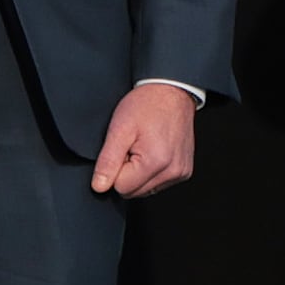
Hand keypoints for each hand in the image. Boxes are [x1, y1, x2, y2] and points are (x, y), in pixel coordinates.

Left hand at [90, 82, 198, 198]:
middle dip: (126, 172)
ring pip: (145, 189)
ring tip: (142, 147)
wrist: (172, 92)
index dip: (115, 169)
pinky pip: (158, 183)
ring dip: (138, 173)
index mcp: (156, 162)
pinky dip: (150, 171)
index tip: (121, 149)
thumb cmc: (146, 105)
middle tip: (131, 147)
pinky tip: (152, 151)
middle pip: (134, 192)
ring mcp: (181, 172)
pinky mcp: (184, 171)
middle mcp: (173, 171)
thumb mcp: (119, 129)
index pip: (121, 187)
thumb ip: (108, 161)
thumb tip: (100, 186)